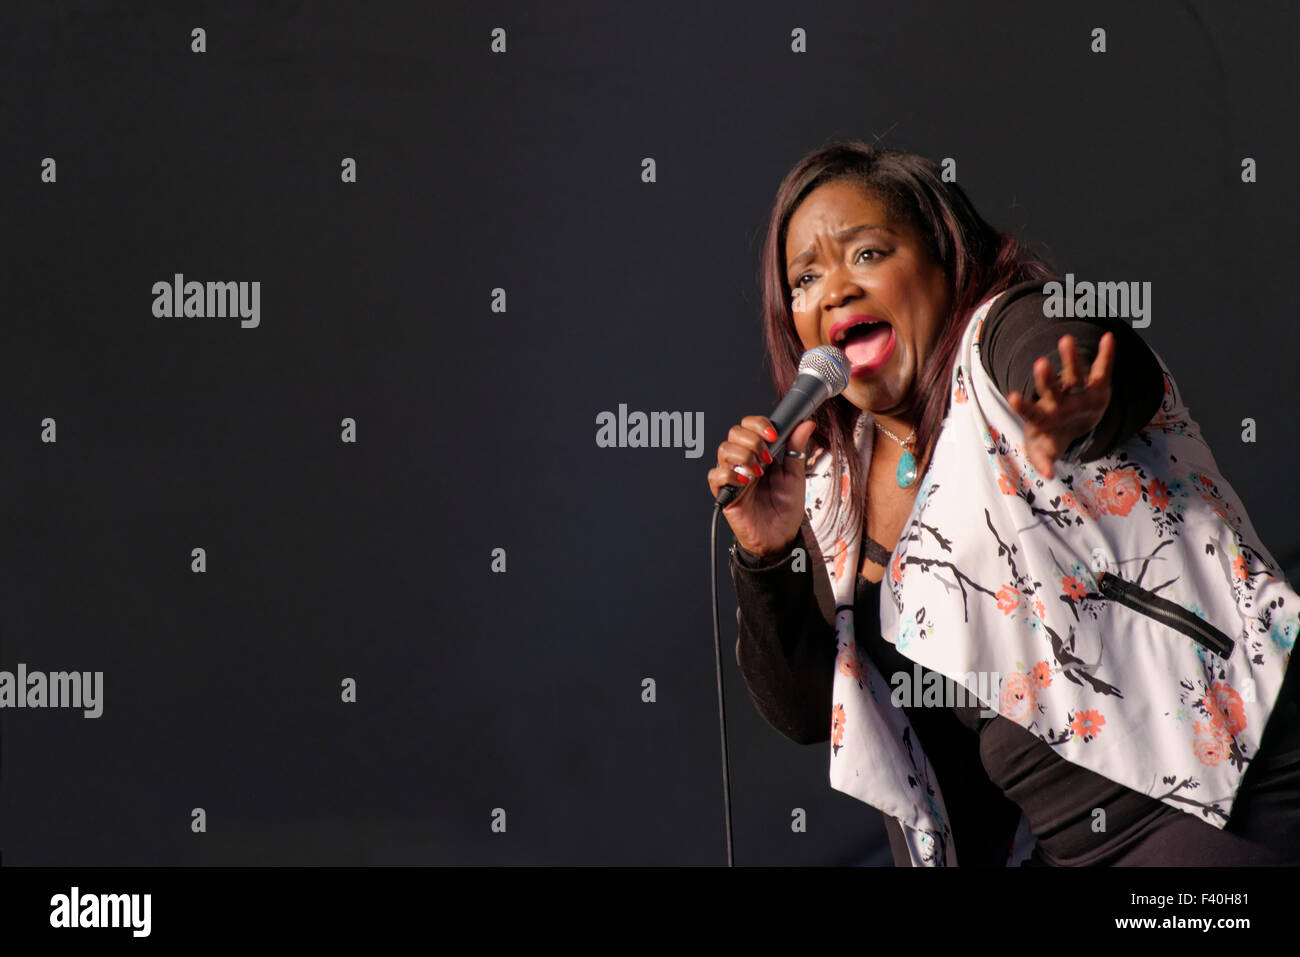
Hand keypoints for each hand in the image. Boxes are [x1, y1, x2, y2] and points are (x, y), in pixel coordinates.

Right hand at [707, 416, 818, 556]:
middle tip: (768, 459)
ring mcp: (733, 475)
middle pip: (734, 432)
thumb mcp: (795, 475)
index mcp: (760, 453)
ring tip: (758, 473)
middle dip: (753, 441)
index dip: (759, 425)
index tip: (774, 436)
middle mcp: (744, 461)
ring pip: (724, 449)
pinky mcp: (724, 493)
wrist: (781, 537)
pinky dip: (730, 475)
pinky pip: (716, 475)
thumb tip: (806, 425)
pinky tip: (746, 482)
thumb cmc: (786, 508)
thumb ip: (797, 448)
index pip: (749, 425)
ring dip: (744, 456)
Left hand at [1006, 332, 1114, 478]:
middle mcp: (1058, 400)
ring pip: (1072, 373)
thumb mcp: (1045, 451)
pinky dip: (1107, 355)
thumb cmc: (1051, 437)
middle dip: (1046, 378)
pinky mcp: (1096, 387)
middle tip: (1040, 363)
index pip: (1032, 411)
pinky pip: (1102, 369)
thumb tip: (1048, 474)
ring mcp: (1075, 391)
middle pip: (1051, 388)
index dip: (1023, 405)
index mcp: (1043, 417)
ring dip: (1070, 358)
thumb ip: (1043, 459)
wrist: (1071, 426)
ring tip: (1066, 339)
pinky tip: (1109, 337)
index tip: (1012, 396)